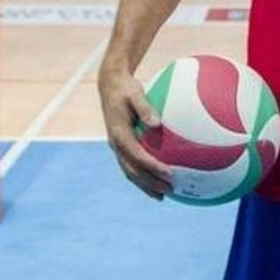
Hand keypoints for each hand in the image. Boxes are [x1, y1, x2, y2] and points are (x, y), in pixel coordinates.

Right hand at [97, 68, 172, 199]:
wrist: (110, 85)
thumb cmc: (126, 87)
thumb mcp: (135, 93)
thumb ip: (145, 108)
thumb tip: (158, 123)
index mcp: (119, 133)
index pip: (137, 155)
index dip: (152, 166)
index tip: (169, 173)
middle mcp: (116, 144)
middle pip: (132, 170)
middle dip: (149, 183)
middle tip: (169, 190)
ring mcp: (117, 146)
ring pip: (130, 171)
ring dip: (145, 185)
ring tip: (163, 195)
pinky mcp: (121, 145)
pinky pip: (132, 164)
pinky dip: (143, 174)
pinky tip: (158, 178)